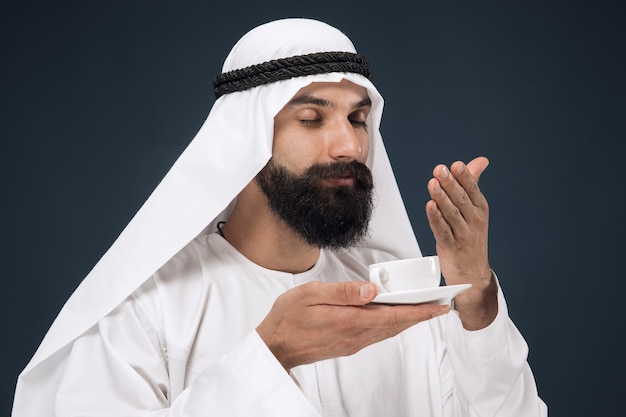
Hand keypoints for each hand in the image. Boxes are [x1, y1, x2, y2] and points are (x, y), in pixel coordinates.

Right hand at [256, 281, 449, 369]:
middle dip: (421, 316)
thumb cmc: (288, 318)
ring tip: (426, 310)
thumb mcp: (310, 296)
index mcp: (348, 320)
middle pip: (396, 325)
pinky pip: (378, 335)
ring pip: (389, 331)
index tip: (439, 307)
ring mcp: (352, 342)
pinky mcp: (348, 344)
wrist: (275, 346)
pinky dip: (393, 325)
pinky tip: (396, 318)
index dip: (419, 312)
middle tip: (442, 306)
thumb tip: (371, 289)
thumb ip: (342, 292)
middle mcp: (355, 335)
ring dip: (409, 321)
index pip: (392, 316)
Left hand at [425, 156, 496, 328]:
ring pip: (451, 213)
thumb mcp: (475, 210)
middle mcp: (474, 221)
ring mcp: (463, 234)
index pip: (472, 189)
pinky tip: (430, 206)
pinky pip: (442, 230)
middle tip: (440, 169)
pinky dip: (435, 218)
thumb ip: (472, 183)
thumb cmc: (471, 237)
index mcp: (480, 209)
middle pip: (460, 199)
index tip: (456, 165)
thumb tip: (480, 161)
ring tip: (433, 184)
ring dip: (441, 197)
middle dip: (450, 183)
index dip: (464, 177)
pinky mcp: (451, 247)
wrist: (472, 273)